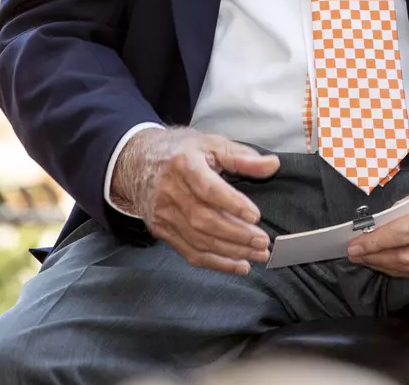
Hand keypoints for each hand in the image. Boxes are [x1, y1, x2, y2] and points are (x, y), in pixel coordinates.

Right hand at [110, 126, 278, 274]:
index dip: (232, 204)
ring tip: (257, 255)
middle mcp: (170, 193)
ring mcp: (164, 215)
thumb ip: (242, 156)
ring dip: (230, 251)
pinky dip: (215, 262)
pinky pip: (189, 252)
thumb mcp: (212, 144)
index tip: (255, 215)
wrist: (136, 162)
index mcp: (184, 165)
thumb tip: (272, 165)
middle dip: (236, 234)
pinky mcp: (162, 231)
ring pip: (198, 240)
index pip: (208, 189)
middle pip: (204, 220)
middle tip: (262, 241)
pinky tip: (238, 265)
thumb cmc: (180, 151)